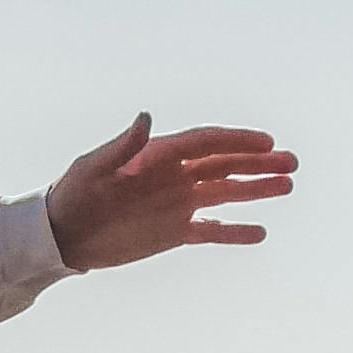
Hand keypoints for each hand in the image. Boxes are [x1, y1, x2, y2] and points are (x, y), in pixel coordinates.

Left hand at [43, 114, 293, 269]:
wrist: (60, 235)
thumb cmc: (72, 194)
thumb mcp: (93, 168)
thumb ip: (123, 146)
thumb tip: (145, 118)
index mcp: (159, 155)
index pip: (206, 143)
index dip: (237, 141)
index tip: (266, 144)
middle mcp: (175, 176)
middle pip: (225, 165)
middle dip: (259, 163)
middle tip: (292, 163)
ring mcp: (177, 203)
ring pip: (225, 194)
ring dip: (256, 191)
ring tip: (288, 187)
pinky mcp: (174, 231)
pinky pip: (211, 230)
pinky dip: (235, 232)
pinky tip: (261, 232)